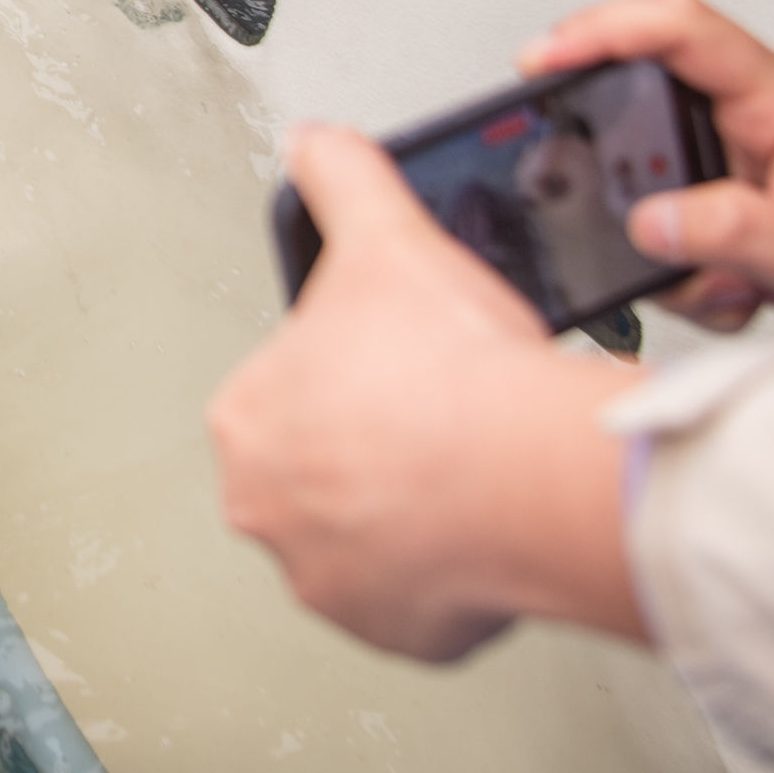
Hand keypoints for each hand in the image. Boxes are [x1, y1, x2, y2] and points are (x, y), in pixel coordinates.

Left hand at [208, 126, 644, 661]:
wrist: (526, 474)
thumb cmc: (452, 372)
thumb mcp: (388, 236)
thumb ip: (342, 177)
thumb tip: (315, 143)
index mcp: (246, 418)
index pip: (288, 388)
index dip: (351, 370)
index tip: (399, 369)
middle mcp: (266, 506)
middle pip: (321, 465)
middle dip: (374, 444)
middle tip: (438, 417)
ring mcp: (325, 577)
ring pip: (364, 534)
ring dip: (408, 510)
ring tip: (464, 469)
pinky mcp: (391, 630)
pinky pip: (415, 600)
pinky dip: (446, 572)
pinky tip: (478, 527)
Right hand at [524, 0, 773, 346]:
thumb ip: (732, 232)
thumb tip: (645, 221)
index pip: (680, 29)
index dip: (602, 28)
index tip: (541, 58)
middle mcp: (761, 120)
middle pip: (648, 88)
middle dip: (614, 150)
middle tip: (583, 186)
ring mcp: (754, 161)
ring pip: (659, 169)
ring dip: (666, 232)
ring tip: (711, 278)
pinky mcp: (751, 204)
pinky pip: (687, 219)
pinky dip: (696, 268)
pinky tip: (739, 296)